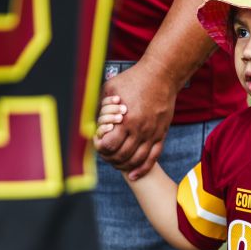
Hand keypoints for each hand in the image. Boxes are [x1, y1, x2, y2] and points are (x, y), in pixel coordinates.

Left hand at [97, 63, 177, 179]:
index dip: (100, 147)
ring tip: (116, 163)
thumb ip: (99, 106)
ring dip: (124, 166)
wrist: (161, 75)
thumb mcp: (110, 89)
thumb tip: (89, 119)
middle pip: (121, 156)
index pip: (109, 146)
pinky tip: (134, 174)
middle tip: (105, 153)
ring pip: (136, 160)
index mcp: (125, 120)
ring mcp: (152, 134)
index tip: (98, 142)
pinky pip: (153, 158)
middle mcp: (140, 130)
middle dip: (109, 158)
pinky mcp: (161, 134)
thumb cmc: (134, 79)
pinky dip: (143, 169)